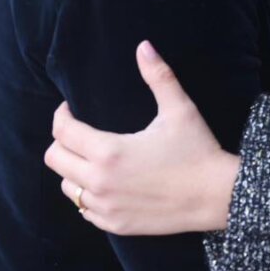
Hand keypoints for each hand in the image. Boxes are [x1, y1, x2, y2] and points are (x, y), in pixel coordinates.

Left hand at [43, 41, 239, 234]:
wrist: (215, 196)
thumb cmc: (198, 150)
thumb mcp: (180, 110)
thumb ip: (158, 76)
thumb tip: (144, 46)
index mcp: (108, 152)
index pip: (62, 131)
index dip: (61, 115)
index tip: (70, 108)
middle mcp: (99, 182)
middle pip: (54, 160)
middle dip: (61, 142)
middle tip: (79, 132)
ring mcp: (105, 207)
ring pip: (67, 187)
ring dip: (74, 170)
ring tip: (93, 158)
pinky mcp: (114, 224)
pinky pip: (84, 210)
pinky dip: (89, 195)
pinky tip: (108, 183)